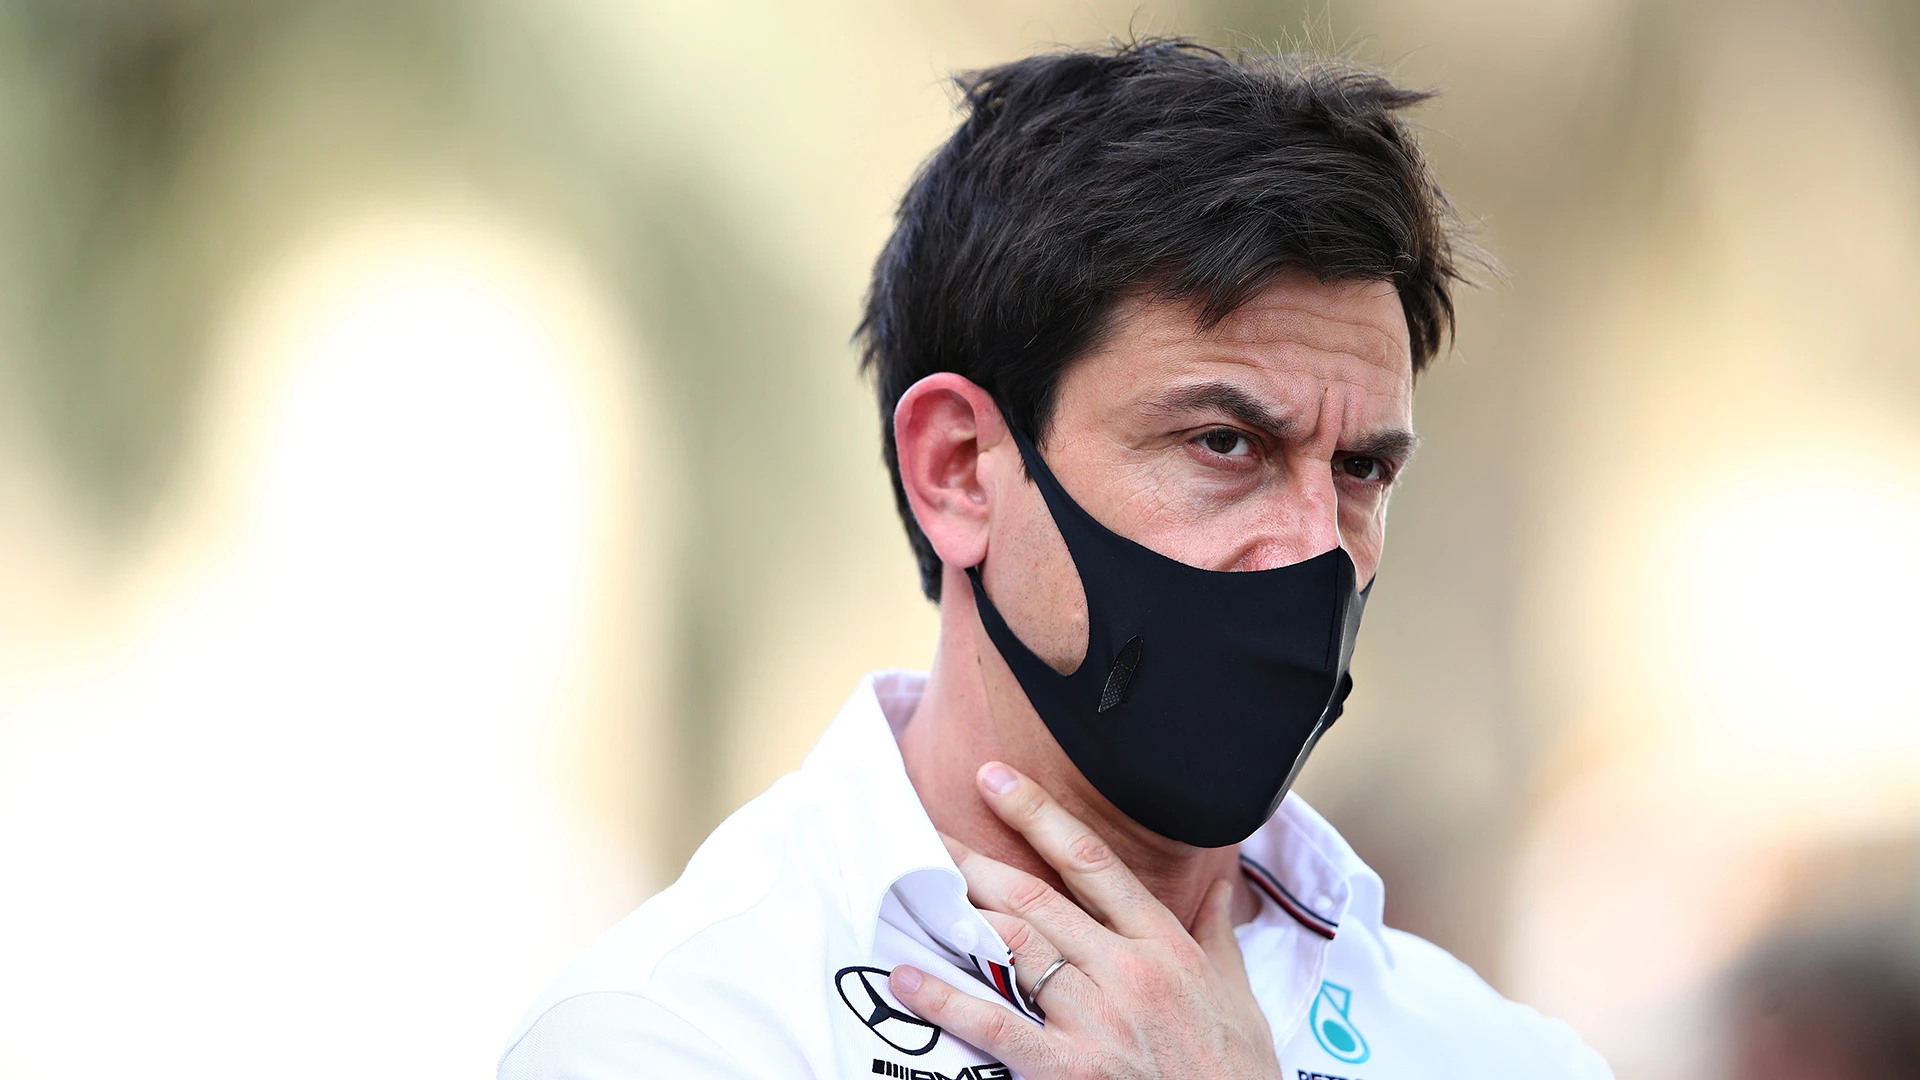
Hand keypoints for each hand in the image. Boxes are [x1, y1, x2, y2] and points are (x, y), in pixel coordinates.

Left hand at [888, 762, 1280, 1078]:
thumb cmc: (1238, 1068)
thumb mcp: (1237, 991)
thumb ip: (1217, 933)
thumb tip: (1220, 888)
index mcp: (1164, 942)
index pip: (1090, 861)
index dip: (1037, 815)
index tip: (995, 781)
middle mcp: (1126, 970)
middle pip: (1035, 898)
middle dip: (976, 859)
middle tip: (929, 830)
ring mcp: (1097, 1019)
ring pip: (1014, 946)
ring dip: (959, 913)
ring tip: (915, 885)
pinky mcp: (1072, 1068)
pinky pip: (998, 1026)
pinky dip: (949, 1001)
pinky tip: (908, 978)